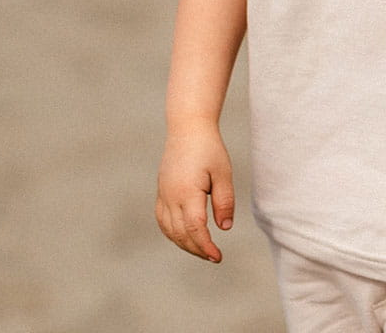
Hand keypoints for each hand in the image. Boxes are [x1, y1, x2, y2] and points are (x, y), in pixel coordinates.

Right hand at [156, 127, 234, 262]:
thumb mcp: (223, 172)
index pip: (194, 228)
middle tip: (214, 257)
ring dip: (185, 244)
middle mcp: (170, 196)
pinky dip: (173, 233)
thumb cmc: (209, 148)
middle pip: (181, 234)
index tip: (218, 257)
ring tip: (203, 250)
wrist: (187, 129)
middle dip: (197, 249)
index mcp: (187, 192)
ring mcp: (163, 195)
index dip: (205, 246)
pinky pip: (163, 221)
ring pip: (169, 230)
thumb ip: (225, 201)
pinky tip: (186, 236)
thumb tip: (224, 228)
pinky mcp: (161, 192)